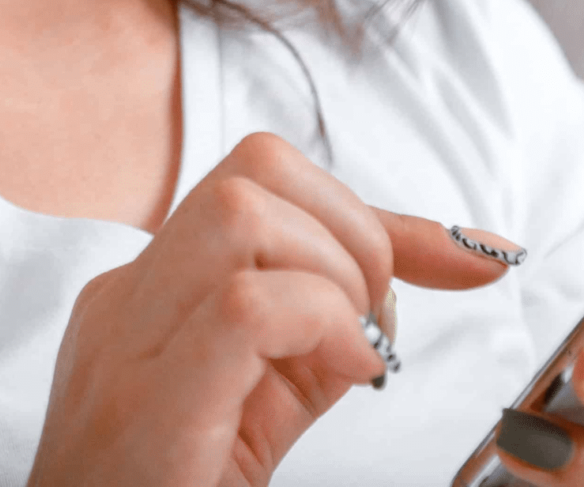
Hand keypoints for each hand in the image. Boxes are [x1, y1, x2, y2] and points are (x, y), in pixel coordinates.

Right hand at [27, 131, 522, 486]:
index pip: (261, 184)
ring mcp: (124, 344)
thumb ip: (317, 339)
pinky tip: (346, 373)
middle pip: (252, 172)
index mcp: (148, 295)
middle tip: (374, 326)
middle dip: (352, 228)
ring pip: (243, 212)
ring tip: (354, 355)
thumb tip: (409, 276)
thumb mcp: (259, 412)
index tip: (459, 261)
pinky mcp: (145, 401)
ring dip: (336, 272)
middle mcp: (126, 301)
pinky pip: (243, 304)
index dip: (370, 213)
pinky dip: (320, 321)